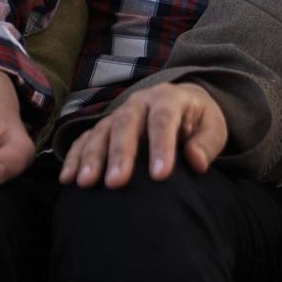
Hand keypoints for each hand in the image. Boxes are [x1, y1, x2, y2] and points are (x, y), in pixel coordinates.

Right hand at [58, 82, 225, 188]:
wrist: (182, 104)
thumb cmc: (198, 121)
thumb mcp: (213, 127)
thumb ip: (207, 143)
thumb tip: (196, 161)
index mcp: (169, 98)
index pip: (163, 120)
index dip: (161, 146)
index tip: (160, 175)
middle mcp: (140, 102)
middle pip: (127, 123)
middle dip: (121, 153)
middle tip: (117, 182)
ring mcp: (118, 113)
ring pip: (102, 131)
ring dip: (92, 156)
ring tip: (86, 183)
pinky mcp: (104, 127)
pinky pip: (86, 139)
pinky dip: (75, 156)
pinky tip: (67, 178)